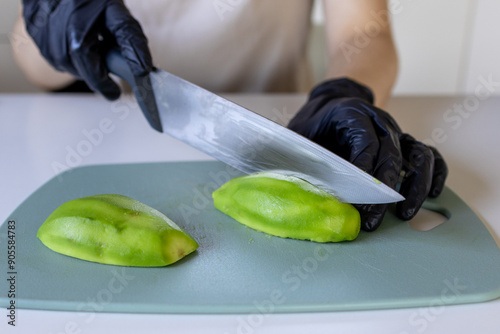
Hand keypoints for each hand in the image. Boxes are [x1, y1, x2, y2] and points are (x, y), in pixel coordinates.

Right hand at [22, 0, 152, 99]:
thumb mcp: (117, 14)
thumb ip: (132, 43)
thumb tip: (141, 70)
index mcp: (78, 42)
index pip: (94, 79)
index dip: (107, 88)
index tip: (115, 93)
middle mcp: (56, 45)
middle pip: (82, 73)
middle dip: (96, 68)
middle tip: (105, 52)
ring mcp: (42, 41)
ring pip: (67, 65)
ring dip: (82, 59)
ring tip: (90, 37)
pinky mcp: (34, 34)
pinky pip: (54, 53)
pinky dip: (68, 50)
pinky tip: (74, 33)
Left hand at [288, 78, 447, 230]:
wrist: (333, 101)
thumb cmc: (314, 123)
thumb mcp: (298, 135)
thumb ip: (298, 156)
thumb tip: (288, 188)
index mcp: (352, 114)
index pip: (365, 144)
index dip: (362, 172)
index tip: (355, 200)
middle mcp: (380, 121)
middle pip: (391, 155)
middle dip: (382, 192)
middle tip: (371, 221)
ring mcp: (396, 132)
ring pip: (419, 154)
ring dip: (416, 185)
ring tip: (404, 213)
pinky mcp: (405, 143)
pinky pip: (430, 156)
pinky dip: (434, 174)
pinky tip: (432, 194)